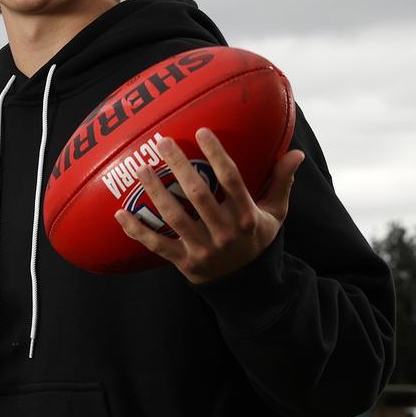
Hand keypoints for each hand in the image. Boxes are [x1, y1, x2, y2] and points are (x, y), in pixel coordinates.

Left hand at [114, 127, 304, 283]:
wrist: (247, 286)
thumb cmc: (256, 239)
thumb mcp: (275, 213)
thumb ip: (282, 182)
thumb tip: (297, 152)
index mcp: (247, 215)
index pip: (231, 179)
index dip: (216, 154)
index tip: (201, 131)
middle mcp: (225, 232)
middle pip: (198, 194)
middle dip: (179, 166)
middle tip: (162, 142)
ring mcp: (203, 248)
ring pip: (173, 217)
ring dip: (155, 192)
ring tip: (140, 169)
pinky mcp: (184, 263)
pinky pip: (156, 245)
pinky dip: (136, 230)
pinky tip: (119, 214)